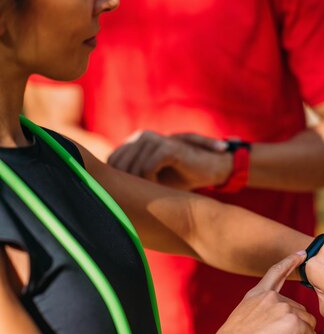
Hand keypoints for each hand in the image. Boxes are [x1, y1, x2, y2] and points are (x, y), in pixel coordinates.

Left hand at [108, 130, 232, 189]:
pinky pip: (148, 168)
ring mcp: (153, 139)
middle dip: (128, 186)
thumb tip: (104, 196)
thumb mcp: (148, 179)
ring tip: (155, 191)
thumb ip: (128, 180)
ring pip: (132, 169)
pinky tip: (161, 186)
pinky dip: (152, 182)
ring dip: (141, 186)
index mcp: (133, 142)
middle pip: (118, 167)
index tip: (132, 195)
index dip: (118, 183)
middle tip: (143, 197)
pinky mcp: (167, 147)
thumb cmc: (178, 178)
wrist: (210, 169)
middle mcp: (140, 136)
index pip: (111, 164)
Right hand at [212, 252, 316, 333]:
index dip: (290, 261)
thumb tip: (279, 325)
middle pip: (299, 309)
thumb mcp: (244, 318)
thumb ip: (262, 314)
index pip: (276, 271)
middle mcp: (271, 296)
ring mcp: (283, 307)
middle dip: (295, 327)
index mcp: (257, 293)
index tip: (302, 253)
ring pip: (308, 323)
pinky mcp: (293, 321)